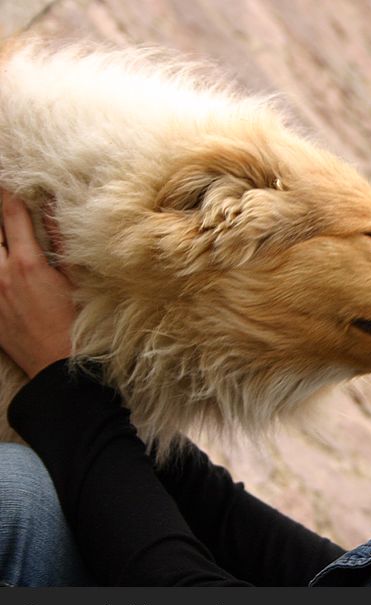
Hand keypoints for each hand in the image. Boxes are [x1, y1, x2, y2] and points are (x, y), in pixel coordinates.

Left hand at [0, 190, 75, 377]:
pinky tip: (1, 265)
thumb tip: (55, 210)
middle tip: (1, 200)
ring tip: (2, 238)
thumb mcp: (77, 281)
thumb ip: (63, 243)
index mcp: (28, 264)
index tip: (7, 182)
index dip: (7, 195)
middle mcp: (1, 275)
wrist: (57, 369)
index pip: (11, 216)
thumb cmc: (74, 325)